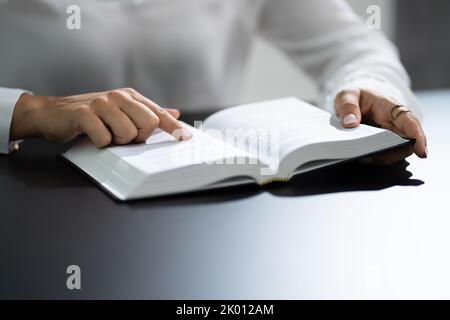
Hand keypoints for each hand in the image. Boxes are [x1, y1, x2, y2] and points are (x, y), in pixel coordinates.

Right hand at [10, 88, 190, 146]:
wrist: (52, 113)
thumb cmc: (90, 115)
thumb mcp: (120, 111)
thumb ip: (147, 113)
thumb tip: (174, 113)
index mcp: (130, 96)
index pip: (159, 113)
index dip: (174, 127)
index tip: (186, 139)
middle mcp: (118, 97)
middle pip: (148, 123)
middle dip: (137, 137)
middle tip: (121, 136)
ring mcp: (101, 104)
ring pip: (128, 133)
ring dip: (117, 141)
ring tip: (105, 134)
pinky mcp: (84, 114)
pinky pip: (104, 138)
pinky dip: (100, 143)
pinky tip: (92, 136)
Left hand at [334, 88, 427, 164]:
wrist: (356, 98)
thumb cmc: (356, 96)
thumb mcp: (347, 95)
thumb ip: (347, 106)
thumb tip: (350, 123)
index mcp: (390, 106)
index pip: (409, 121)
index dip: (418, 137)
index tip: (421, 152)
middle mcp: (396, 122)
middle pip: (406, 143)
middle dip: (392, 154)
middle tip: (368, 156)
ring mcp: (391, 134)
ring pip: (396, 152)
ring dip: (381, 158)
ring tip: (361, 157)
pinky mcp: (384, 143)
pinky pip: (385, 154)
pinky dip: (375, 158)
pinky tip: (361, 158)